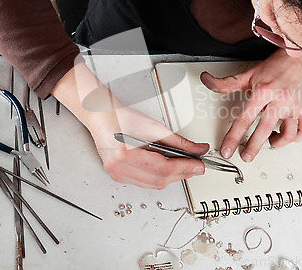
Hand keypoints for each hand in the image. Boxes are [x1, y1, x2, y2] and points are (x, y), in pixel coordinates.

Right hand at [87, 106, 208, 188]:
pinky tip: (168, 171)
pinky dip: (159, 178)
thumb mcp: (153, 127)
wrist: (102, 117)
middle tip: (197, 167)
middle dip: (181, 174)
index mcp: (125, 154)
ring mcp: (117, 174)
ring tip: (186, 168)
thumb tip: (197, 149)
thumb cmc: (120, 118)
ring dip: (172, 178)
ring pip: (153, 184)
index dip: (184, 168)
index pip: (163, 168)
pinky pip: (144, 183)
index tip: (199, 166)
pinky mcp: (118, 176)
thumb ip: (178, 141)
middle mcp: (119, 168)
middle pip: (159, 180)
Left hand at [200, 50, 301, 161]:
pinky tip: (286, 136)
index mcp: (263, 91)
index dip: (233, 136)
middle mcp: (279, 100)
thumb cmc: (271, 69)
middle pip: (264, 129)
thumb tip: (206, 79)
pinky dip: (296, 139)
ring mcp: (293, 106)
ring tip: (270, 141)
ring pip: (289, 133)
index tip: (227, 149)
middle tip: (245, 156)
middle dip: (253, 147)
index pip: (244, 118)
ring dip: (278, 142)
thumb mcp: (246, 75)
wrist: (295, 59)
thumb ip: (225, 83)